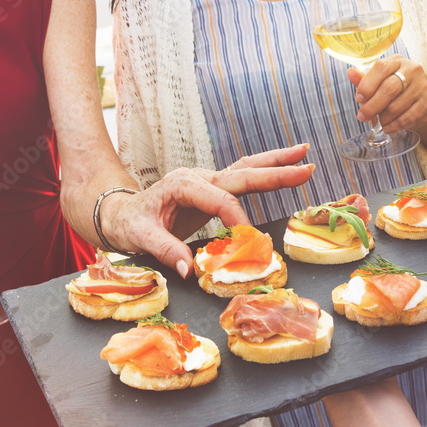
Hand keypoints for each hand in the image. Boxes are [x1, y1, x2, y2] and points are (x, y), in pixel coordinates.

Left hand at [104, 145, 313, 277]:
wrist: (120, 212)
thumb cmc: (129, 223)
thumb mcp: (140, 238)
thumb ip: (166, 251)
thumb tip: (190, 271)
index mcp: (183, 184)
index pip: (220, 200)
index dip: (237, 219)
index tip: (248, 241)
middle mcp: (199, 176)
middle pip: (243, 172)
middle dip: (275, 172)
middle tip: (306, 168)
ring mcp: (206, 180)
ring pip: (246, 168)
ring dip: (276, 163)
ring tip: (304, 155)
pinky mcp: (211, 188)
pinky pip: (242, 178)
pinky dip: (264, 172)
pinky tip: (284, 167)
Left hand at [348, 59, 426, 134]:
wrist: (420, 101)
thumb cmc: (395, 89)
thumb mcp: (380, 80)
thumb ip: (365, 79)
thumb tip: (350, 73)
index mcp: (397, 60)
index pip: (381, 67)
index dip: (367, 85)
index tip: (359, 98)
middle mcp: (412, 70)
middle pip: (389, 88)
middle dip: (372, 106)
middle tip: (362, 116)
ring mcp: (422, 86)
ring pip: (396, 106)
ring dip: (383, 118)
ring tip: (378, 120)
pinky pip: (407, 118)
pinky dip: (393, 125)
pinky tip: (387, 126)